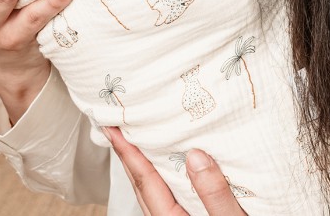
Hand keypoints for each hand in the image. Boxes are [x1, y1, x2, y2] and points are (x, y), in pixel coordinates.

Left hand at [105, 126, 245, 215]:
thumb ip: (216, 195)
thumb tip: (195, 156)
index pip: (146, 182)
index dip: (128, 153)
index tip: (113, 128)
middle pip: (142, 188)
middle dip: (128, 158)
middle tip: (116, 129)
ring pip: (152, 196)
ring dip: (142, 169)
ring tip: (135, 144)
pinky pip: (167, 201)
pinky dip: (161, 180)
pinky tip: (169, 171)